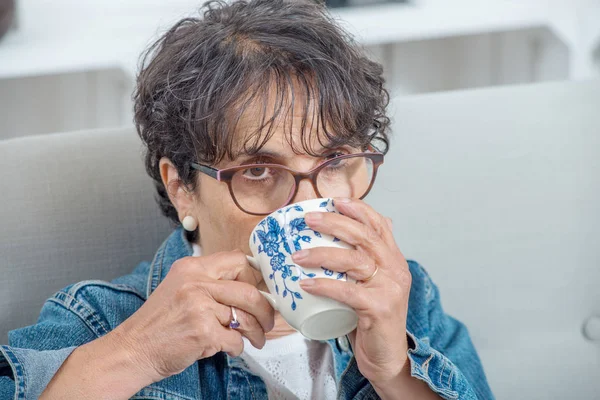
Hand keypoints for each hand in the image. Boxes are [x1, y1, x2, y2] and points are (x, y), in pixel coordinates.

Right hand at [112, 250, 274, 383]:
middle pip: (249, 290)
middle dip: (265, 310)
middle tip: (268, 321)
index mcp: (192, 267)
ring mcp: (199, 306)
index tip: (258, 292)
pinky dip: (237, 348)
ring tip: (254, 339)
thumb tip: (250, 287)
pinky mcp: (202, 331)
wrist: (133, 349)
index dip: (254, 277)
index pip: (238, 260)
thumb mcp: (181, 288)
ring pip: (245, 317)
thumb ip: (210, 283)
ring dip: (255, 333)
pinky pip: (236, 339)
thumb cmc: (159, 323)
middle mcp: (196, 282)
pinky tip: (228, 348)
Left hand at [293, 198, 411, 385]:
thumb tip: (347, 238)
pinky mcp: (380, 308)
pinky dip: (324, 285)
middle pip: (365, 236)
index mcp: (394, 259)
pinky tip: (306, 283)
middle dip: (335, 223)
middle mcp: (396, 269)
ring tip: (298, 254)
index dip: (358, 209)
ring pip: (355, 260)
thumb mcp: (372, 285)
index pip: (379, 225)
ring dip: (322, 253)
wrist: (387, 357)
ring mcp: (390, 288)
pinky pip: (347, 291)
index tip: (335, 200)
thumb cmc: (373, 319)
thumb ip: (365, 262)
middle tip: (308, 220)